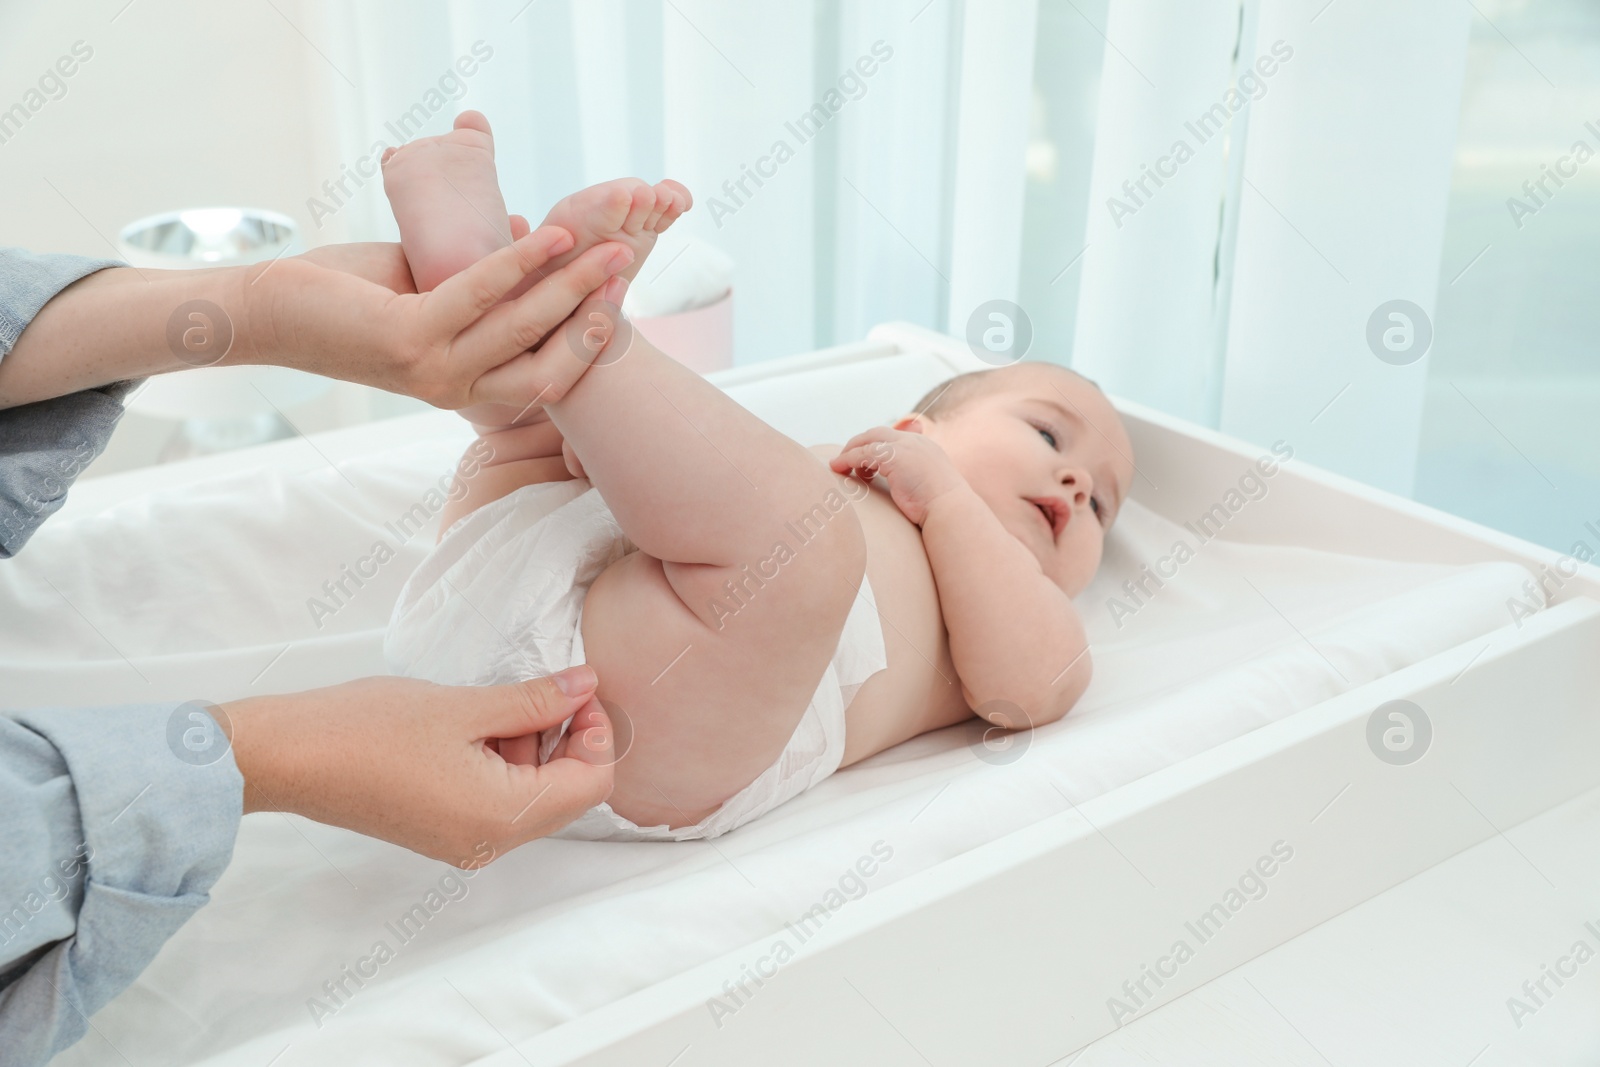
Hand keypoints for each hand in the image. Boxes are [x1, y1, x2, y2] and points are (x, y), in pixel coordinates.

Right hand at [214, 665, 613, 866]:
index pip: (591, 784)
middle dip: (569, 739)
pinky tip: (478, 724)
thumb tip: (589, 686)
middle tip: (548, 689)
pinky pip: (499, 800)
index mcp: (501, 817)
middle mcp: (490, 842)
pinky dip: (504, 761)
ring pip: (534, 795)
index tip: (579, 689)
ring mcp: (465, 841)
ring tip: (500, 704)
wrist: (288, 757)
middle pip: (568, 794)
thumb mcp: (465, 706)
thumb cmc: (369, 729)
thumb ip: (536, 701)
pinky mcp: (443, 831)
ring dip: (534, 747)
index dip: (598, 732)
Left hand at [247, 225, 633, 411]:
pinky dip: (519, 261)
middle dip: (595, 312)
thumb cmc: (348, 297)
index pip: (548, 372)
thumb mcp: (428, 290)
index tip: (620, 294)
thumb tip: (530, 233)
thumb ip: (480, 278)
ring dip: (571, 283)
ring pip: (523, 327)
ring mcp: (434, 371)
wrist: (269, 313)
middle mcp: (457, 390)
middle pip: (549, 358)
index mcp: (467, 386)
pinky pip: (478, 295)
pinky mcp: (409, 340)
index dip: (589, 337)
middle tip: (628, 265)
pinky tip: (548, 233)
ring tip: (606, 246)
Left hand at [830, 424, 967, 525]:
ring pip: (868, 440)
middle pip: (877, 433)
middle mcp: (914, 441)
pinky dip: (847, 459)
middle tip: (846, 460)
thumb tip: (904, 488)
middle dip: (859, 444)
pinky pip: (863, 453)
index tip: (864, 463)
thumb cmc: (940, 506)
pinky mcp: (893, 457)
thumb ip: (914, 478)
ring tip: (840, 466)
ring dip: (850, 451)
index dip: (875, 446)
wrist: (950, 509)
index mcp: (924, 446)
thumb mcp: (929, 485)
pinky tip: (838, 468)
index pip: (893, 437)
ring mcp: (904, 447)